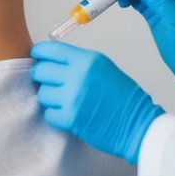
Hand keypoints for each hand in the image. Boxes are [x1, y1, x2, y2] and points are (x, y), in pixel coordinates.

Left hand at [30, 41, 163, 164]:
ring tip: (63, 101)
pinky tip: (67, 114)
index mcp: (88, 61)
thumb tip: (51, 61)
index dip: (39, 52)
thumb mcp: (103, 69)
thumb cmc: (123, 99)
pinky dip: (55, 115)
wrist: (138, 126)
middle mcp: (79, 76)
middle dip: (41, 76)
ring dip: (49, 98)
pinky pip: (48, 114)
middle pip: (41, 71)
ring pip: (43, 93)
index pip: (51, 50)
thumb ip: (78, 62)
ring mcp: (73, 98)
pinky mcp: (70, 118)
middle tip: (47, 81)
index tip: (35, 56)